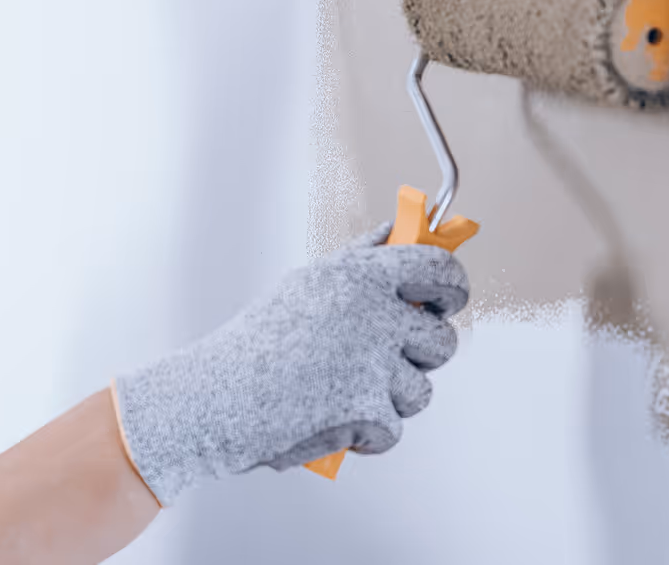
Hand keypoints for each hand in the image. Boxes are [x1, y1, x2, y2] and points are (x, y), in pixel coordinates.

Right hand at [111, 222, 468, 504]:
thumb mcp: (307, 284)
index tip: (444, 300)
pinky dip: (365, 436)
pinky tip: (331, 419)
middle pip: (442, 340)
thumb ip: (359, 258)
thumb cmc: (257, 344)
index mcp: (360, 275)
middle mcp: (372, 312)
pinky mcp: (367, 409)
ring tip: (342, 392)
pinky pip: (392, 430)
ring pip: (419, 391)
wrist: (216, 397)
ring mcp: (372, 362)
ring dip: (388, 400)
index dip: (452, 287)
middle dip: (420, 358)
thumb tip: (393, 232)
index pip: (439, 267)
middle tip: (382, 361)